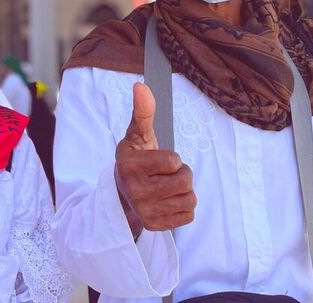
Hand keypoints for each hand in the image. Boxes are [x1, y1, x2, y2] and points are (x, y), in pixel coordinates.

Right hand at [115, 83, 195, 234]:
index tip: (158, 161)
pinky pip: (189, 214)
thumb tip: (141, 86)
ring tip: (167, 187)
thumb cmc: (135, 161)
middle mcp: (135, 191)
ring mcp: (145, 211)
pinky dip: (183, 207)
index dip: (172, 159)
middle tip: (166, 174)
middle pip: (184, 181)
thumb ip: (143, 111)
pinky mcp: (156, 226)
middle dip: (181, 174)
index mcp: (129, 166)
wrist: (123, 195)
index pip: (174, 162)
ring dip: (184, 191)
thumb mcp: (137, 135)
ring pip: (189, 198)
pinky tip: (168, 201)